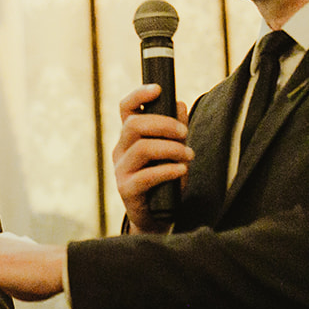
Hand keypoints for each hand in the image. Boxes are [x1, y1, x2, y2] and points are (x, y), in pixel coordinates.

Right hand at [113, 84, 191, 232]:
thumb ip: (176, 130)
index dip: (139, 95)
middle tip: (185, 133)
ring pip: (142, 148)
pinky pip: (146, 175)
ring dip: (171, 149)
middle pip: (134, 125)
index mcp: (129, 137)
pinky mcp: (126, 190)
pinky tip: (182, 171)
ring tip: (188, 155)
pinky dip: (168, 170)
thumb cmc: (166, 182)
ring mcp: (120, 170)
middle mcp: (120, 150)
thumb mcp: (174, 152)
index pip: (126, 109)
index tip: (158, 90)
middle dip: (164, 124)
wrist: (159, 218)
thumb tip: (179, 104)